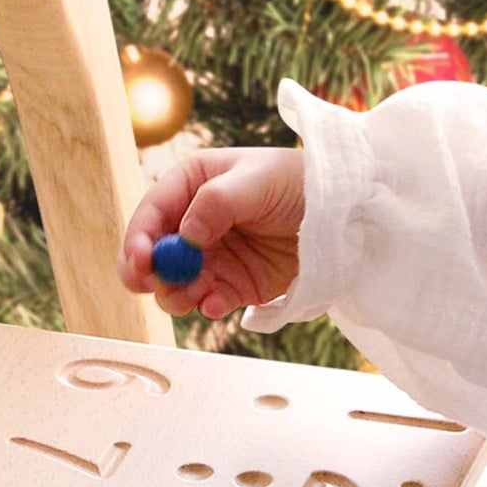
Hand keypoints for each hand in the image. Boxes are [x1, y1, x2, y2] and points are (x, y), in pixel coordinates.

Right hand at [117, 147, 304, 318]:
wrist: (348, 215)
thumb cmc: (300, 181)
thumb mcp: (257, 180)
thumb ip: (216, 202)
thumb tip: (184, 234)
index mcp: (192, 185)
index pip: (152, 213)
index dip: (138, 238)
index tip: (140, 263)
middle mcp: (193, 222)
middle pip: (153, 253)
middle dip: (149, 273)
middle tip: (153, 287)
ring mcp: (211, 256)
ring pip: (173, 283)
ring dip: (176, 293)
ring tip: (197, 294)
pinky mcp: (232, 284)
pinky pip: (206, 301)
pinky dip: (205, 306)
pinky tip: (216, 305)